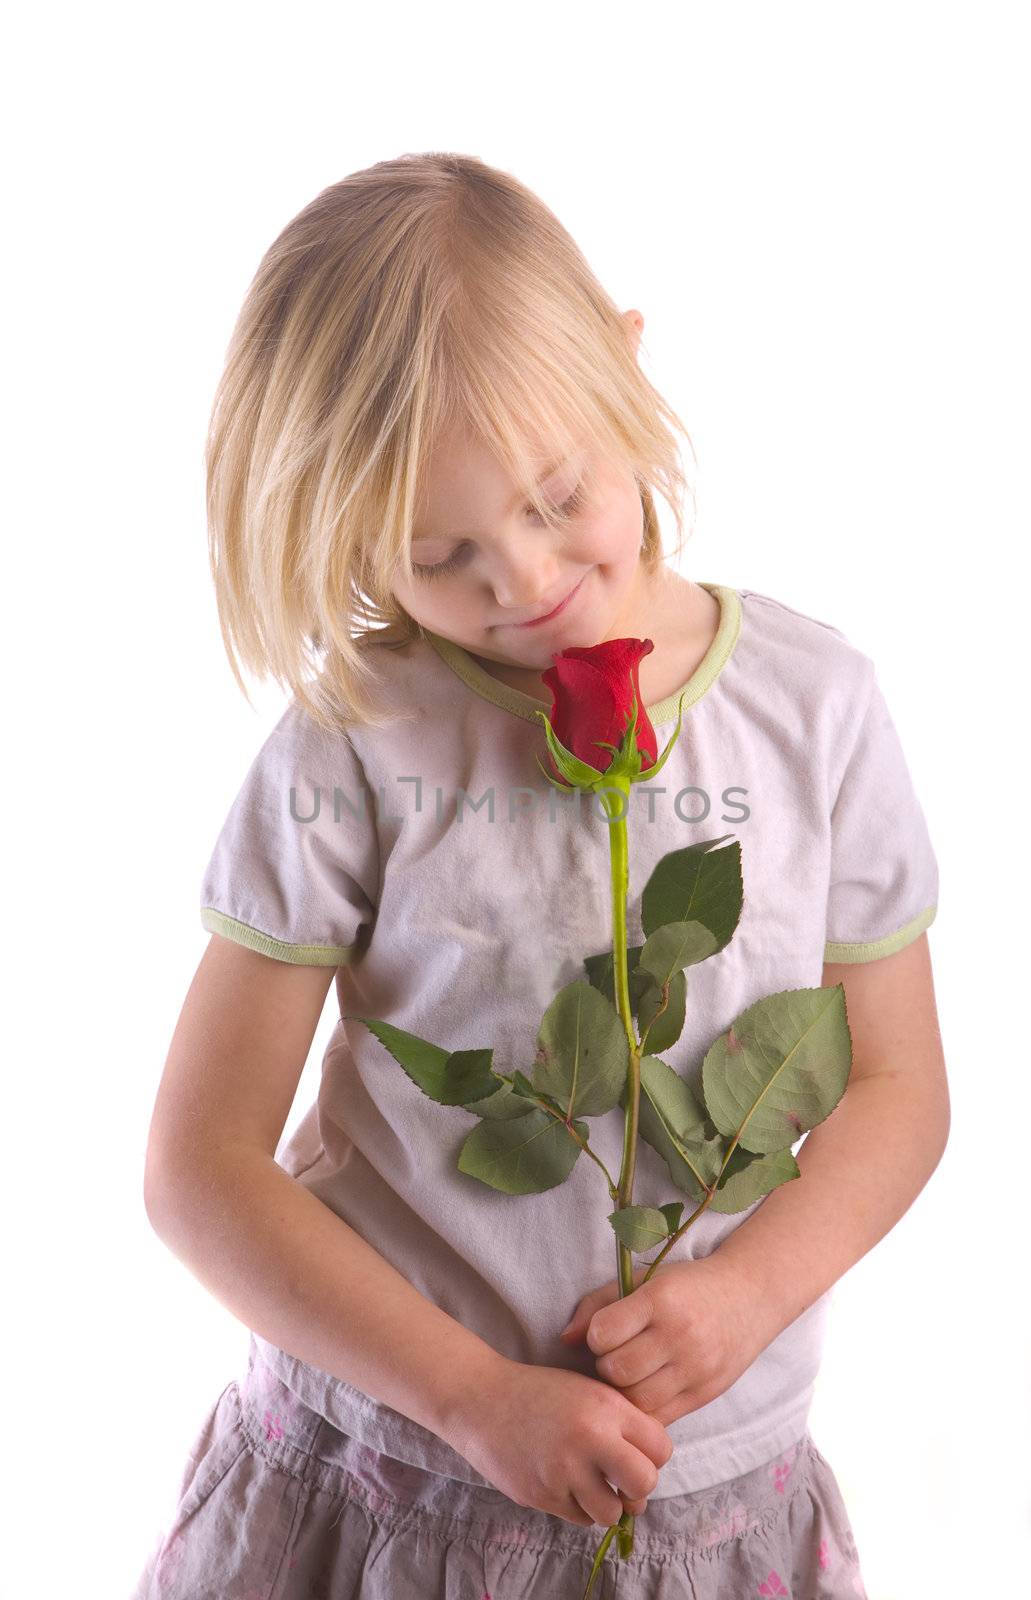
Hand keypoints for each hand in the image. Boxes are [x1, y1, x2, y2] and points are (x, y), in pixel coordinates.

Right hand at [442, 1353, 673, 1528]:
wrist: (481, 1399)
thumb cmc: (540, 1393)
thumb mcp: (586, 1390)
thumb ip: (622, 1420)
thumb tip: (651, 1463)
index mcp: (605, 1406)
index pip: (661, 1448)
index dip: (653, 1456)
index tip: (637, 1454)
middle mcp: (588, 1437)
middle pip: (644, 1484)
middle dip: (638, 1488)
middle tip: (622, 1480)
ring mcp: (564, 1470)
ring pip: (612, 1513)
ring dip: (607, 1504)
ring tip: (593, 1486)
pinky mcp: (542, 1495)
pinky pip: (580, 1518)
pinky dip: (578, 1508)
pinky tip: (565, 1484)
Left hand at [558, 1253, 769, 1427]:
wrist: (749, 1297)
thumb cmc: (686, 1287)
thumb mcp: (644, 1281)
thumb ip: (599, 1305)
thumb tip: (564, 1340)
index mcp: (660, 1299)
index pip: (605, 1333)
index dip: (596, 1336)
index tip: (605, 1332)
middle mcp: (680, 1335)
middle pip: (618, 1371)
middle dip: (607, 1366)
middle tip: (615, 1356)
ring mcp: (696, 1368)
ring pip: (637, 1401)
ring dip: (624, 1392)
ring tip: (630, 1374)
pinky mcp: (705, 1394)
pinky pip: (660, 1418)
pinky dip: (645, 1409)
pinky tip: (646, 1390)